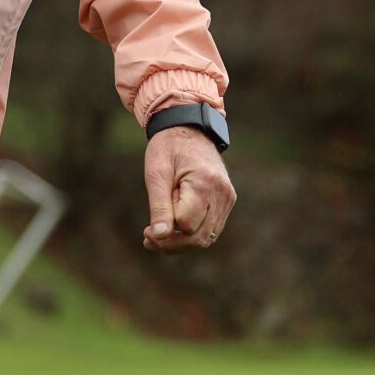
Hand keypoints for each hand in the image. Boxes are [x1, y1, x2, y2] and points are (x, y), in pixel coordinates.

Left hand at [141, 125, 234, 251]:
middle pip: (199, 237)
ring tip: (157, 236)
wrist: (188, 128)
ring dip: (182, 242)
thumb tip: (159, 236)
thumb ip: (159, 206)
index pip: (186, 225)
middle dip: (173, 245)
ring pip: (207, 236)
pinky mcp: (227, 200)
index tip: (146, 230)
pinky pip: (211, 227)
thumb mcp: (156, 173)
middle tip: (148, 239)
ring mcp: (228, 197)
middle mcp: (222, 193)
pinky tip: (173, 228)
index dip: (165, 232)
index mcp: (204, 183)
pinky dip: (193, 233)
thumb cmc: (168, 148)